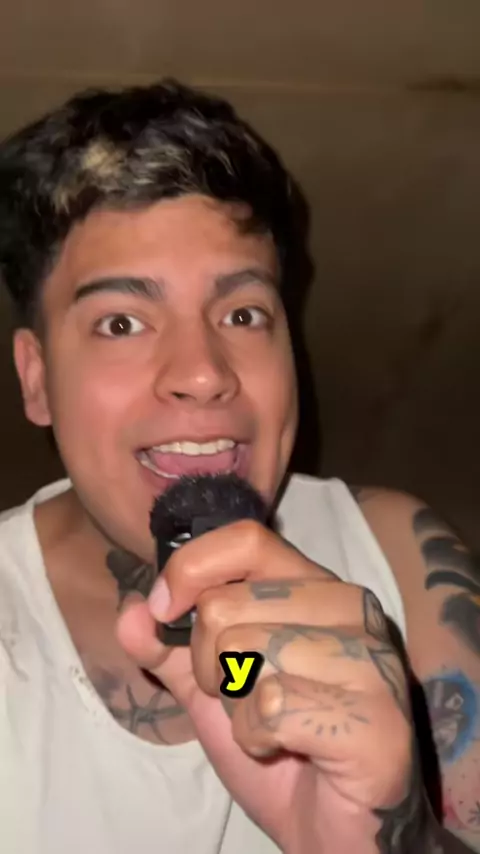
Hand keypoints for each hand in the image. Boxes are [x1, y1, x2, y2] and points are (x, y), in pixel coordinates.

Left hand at [117, 521, 414, 853]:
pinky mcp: (377, 717)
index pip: (246, 539)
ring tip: (271, 725)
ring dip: (236, 708)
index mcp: (317, 587)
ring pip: (246, 655)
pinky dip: (259, 738)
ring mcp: (372, 659)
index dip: (190, 569)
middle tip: (246, 697)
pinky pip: (272, 706)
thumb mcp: (213, 686)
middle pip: (226, 605)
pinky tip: (288, 750)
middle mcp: (353, 608)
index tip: (165, 611)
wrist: (331, 826)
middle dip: (210, 666)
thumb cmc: (280, 744)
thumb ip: (171, 646)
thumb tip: (132, 612)